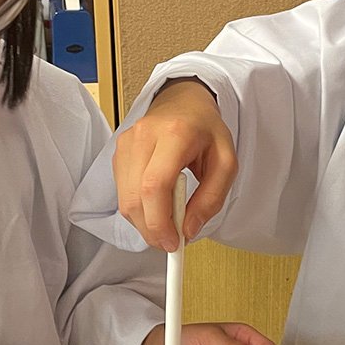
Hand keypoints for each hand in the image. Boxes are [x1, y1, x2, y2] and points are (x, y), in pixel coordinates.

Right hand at [114, 79, 235, 250]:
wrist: (183, 101)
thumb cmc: (206, 130)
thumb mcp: (226, 163)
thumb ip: (211, 199)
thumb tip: (188, 230)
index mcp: (175, 135)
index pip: (155, 185)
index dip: (160, 222)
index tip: (173, 243)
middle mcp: (144, 136)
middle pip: (135, 198)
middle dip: (151, 229)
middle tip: (171, 241)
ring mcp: (126, 143)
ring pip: (124, 199)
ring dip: (144, 222)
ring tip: (167, 220)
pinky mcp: (118, 152)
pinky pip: (122, 192)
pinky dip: (138, 208)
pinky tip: (156, 204)